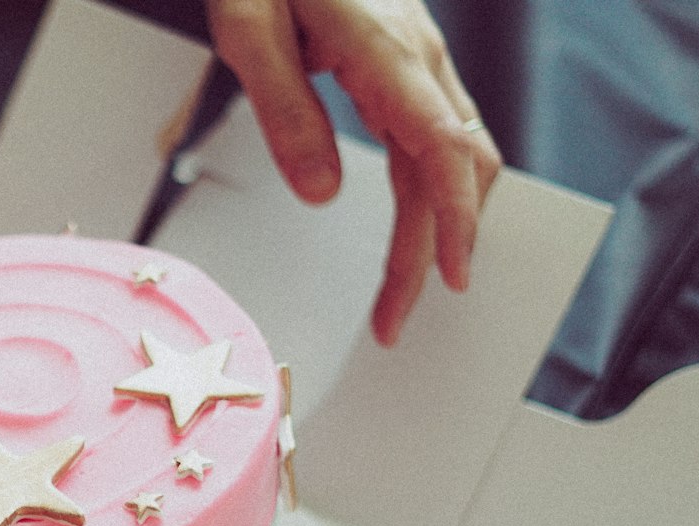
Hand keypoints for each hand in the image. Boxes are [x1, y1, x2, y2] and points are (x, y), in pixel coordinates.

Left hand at [205, 0, 500, 345]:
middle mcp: (419, 55)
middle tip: (396, 320)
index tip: (447, 278)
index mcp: (387, 49)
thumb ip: (284, 112)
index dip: (451, 221)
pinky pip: (434, 135)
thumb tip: (323, 195)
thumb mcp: (247, 32)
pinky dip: (432, 191)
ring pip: (451, 155)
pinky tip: (416, 228)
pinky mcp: (404, 62)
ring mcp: (419, 57)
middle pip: (451, 168)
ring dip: (435, 227)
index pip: (441, 150)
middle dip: (433, 250)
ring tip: (402, 292)